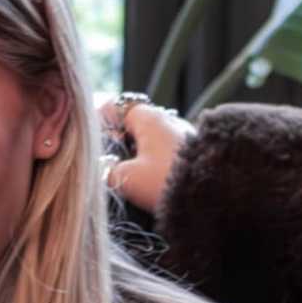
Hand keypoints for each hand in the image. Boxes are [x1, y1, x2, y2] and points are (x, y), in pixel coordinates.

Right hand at [99, 95, 184, 215]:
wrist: (214, 195)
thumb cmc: (166, 181)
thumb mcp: (126, 178)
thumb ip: (108, 171)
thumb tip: (104, 171)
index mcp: (148, 117)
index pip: (115, 107)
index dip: (97, 122)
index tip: (87, 142)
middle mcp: (167, 121)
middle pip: (132, 125)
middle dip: (116, 144)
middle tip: (105, 166)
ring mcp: (182, 137)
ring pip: (149, 142)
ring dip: (135, 158)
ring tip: (126, 180)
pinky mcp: (194, 155)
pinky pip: (164, 154)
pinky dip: (153, 165)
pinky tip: (149, 185)